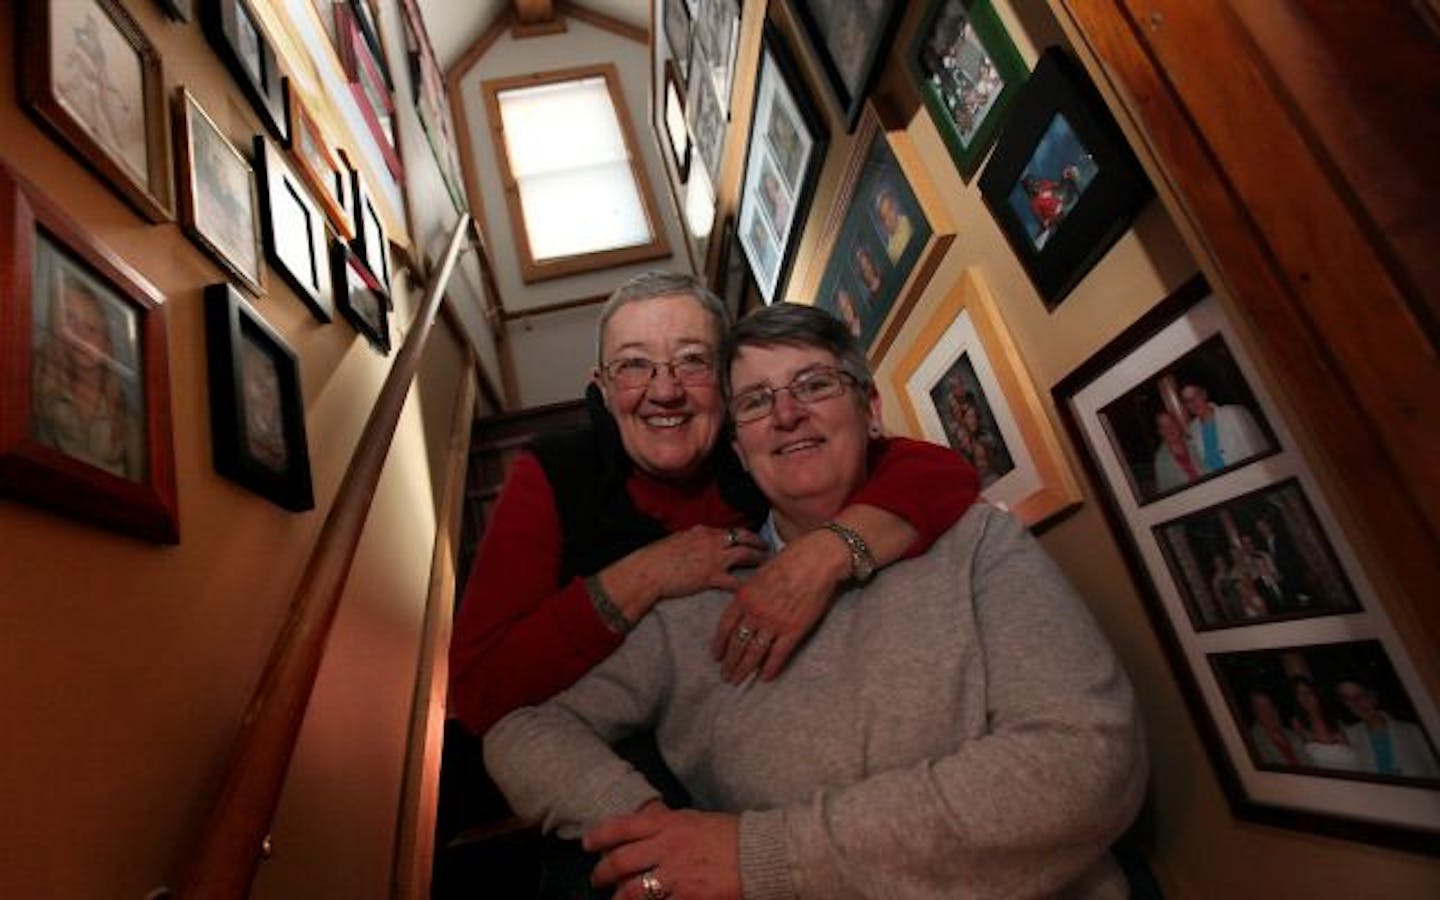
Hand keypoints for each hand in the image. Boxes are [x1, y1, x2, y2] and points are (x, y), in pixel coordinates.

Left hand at [585, 804, 741, 899]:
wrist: (763, 854)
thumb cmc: (733, 835)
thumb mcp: (696, 819)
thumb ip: (669, 826)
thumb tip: (648, 830)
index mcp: (669, 823)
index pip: (622, 827)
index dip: (598, 836)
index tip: (587, 844)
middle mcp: (667, 847)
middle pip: (619, 862)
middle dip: (602, 873)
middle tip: (597, 880)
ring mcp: (677, 875)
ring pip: (632, 891)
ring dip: (620, 898)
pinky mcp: (689, 898)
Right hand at [605, 526, 768, 623]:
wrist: (649, 570)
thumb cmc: (657, 556)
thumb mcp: (677, 539)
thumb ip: (693, 538)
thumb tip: (699, 537)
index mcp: (703, 532)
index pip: (730, 530)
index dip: (744, 535)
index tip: (752, 539)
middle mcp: (712, 541)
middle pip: (743, 538)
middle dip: (758, 542)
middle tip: (768, 548)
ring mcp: (713, 558)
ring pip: (745, 554)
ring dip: (759, 558)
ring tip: (767, 564)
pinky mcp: (711, 576)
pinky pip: (735, 581)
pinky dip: (746, 585)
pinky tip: (754, 590)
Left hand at [710, 526, 849, 682]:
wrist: (815, 560)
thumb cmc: (788, 561)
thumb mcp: (759, 574)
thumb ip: (749, 593)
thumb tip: (742, 609)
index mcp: (744, 597)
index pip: (725, 627)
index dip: (719, 644)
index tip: (716, 656)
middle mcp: (755, 613)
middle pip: (737, 643)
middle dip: (730, 662)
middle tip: (725, 675)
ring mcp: (774, 623)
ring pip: (754, 652)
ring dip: (744, 669)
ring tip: (738, 680)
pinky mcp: (793, 630)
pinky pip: (778, 654)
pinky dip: (770, 668)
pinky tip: (765, 678)